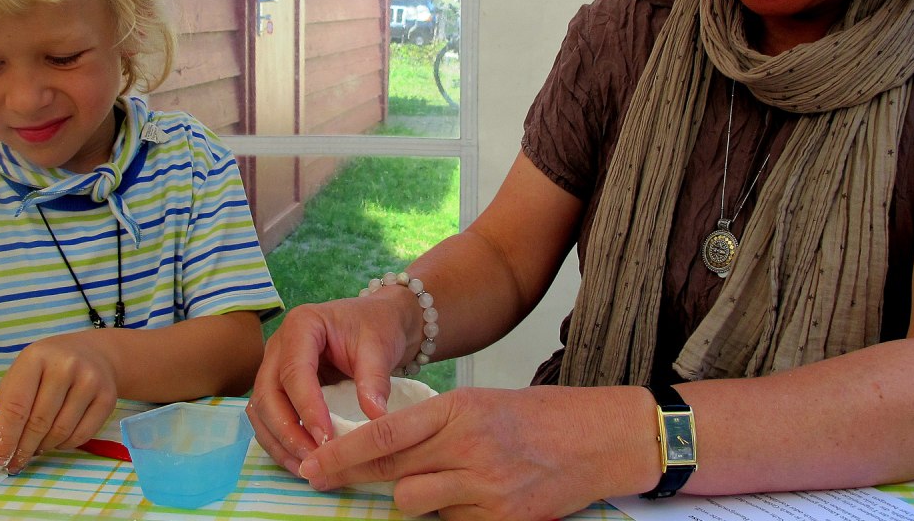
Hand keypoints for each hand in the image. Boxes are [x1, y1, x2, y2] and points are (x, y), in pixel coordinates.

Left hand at [0, 330, 118, 472]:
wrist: (93, 353)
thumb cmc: (48, 367)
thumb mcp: (22, 374)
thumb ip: (8, 404)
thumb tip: (0, 444)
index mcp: (36, 358)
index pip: (17, 406)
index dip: (5, 438)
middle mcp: (66, 366)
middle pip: (39, 422)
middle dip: (23, 449)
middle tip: (15, 464)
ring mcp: (90, 381)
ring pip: (61, 431)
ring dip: (44, 448)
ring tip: (36, 449)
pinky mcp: (107, 397)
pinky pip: (82, 435)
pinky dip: (64, 445)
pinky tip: (56, 442)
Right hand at [247, 293, 416, 476]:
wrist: (378, 320)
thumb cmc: (377, 327)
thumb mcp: (379, 347)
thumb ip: (375, 379)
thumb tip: (375, 418)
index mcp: (301, 325)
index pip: (295, 371)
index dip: (307, 408)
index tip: (326, 440)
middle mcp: (278, 346)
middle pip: (267, 393)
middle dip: (287, 432)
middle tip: (314, 461)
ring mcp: (273, 366)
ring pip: (260, 410)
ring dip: (279, 442)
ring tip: (306, 468)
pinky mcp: (277, 386)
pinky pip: (268, 417)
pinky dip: (280, 441)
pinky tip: (300, 461)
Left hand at [294, 385, 657, 520]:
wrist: (600, 440)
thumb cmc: (539, 417)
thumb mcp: (481, 404)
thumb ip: (435, 427)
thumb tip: (384, 450)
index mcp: (461, 410)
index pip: (385, 433)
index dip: (342, 452)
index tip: (313, 462)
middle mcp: (469, 449)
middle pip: (390, 471)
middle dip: (351, 475)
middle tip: (320, 478)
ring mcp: (486, 489)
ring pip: (414, 501)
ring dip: (411, 494)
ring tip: (438, 479)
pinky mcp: (501, 520)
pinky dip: (450, 512)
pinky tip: (472, 496)